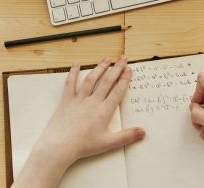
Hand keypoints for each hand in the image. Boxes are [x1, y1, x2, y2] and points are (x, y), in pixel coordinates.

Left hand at [13, 57, 145, 186]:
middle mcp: (93, 102)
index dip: (124, 79)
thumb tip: (143, 132)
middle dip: (116, 69)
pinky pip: (70, 83)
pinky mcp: (67, 100)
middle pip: (106, 82)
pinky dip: (73, 72)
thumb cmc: (83, 146)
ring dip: (99, 68)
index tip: (129, 69)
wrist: (60, 145)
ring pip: (91, 79)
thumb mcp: (107, 143)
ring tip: (106, 59)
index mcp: (104, 111)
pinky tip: (76, 64)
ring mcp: (79, 99)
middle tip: (122, 58)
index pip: (117, 91)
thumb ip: (126, 136)